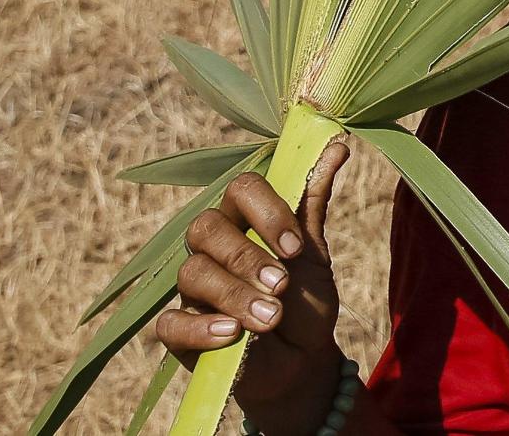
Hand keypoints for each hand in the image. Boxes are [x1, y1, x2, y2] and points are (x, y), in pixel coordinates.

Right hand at [152, 138, 349, 435]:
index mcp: (243, 220)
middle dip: (247, 257)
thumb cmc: (304, 301)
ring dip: (235, 295)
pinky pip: (170, 323)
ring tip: (271, 318)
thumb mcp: (314, 254)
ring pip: (192, 273)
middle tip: (283, 285)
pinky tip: (232, 335)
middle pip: (207, 227)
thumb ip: (314, 201)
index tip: (295, 248)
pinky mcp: (179, 331)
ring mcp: (192, 290)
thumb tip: (338, 144)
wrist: (302, 364)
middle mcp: (212, 249)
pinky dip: (201, 328)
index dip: (267, 213)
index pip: (241, 189)